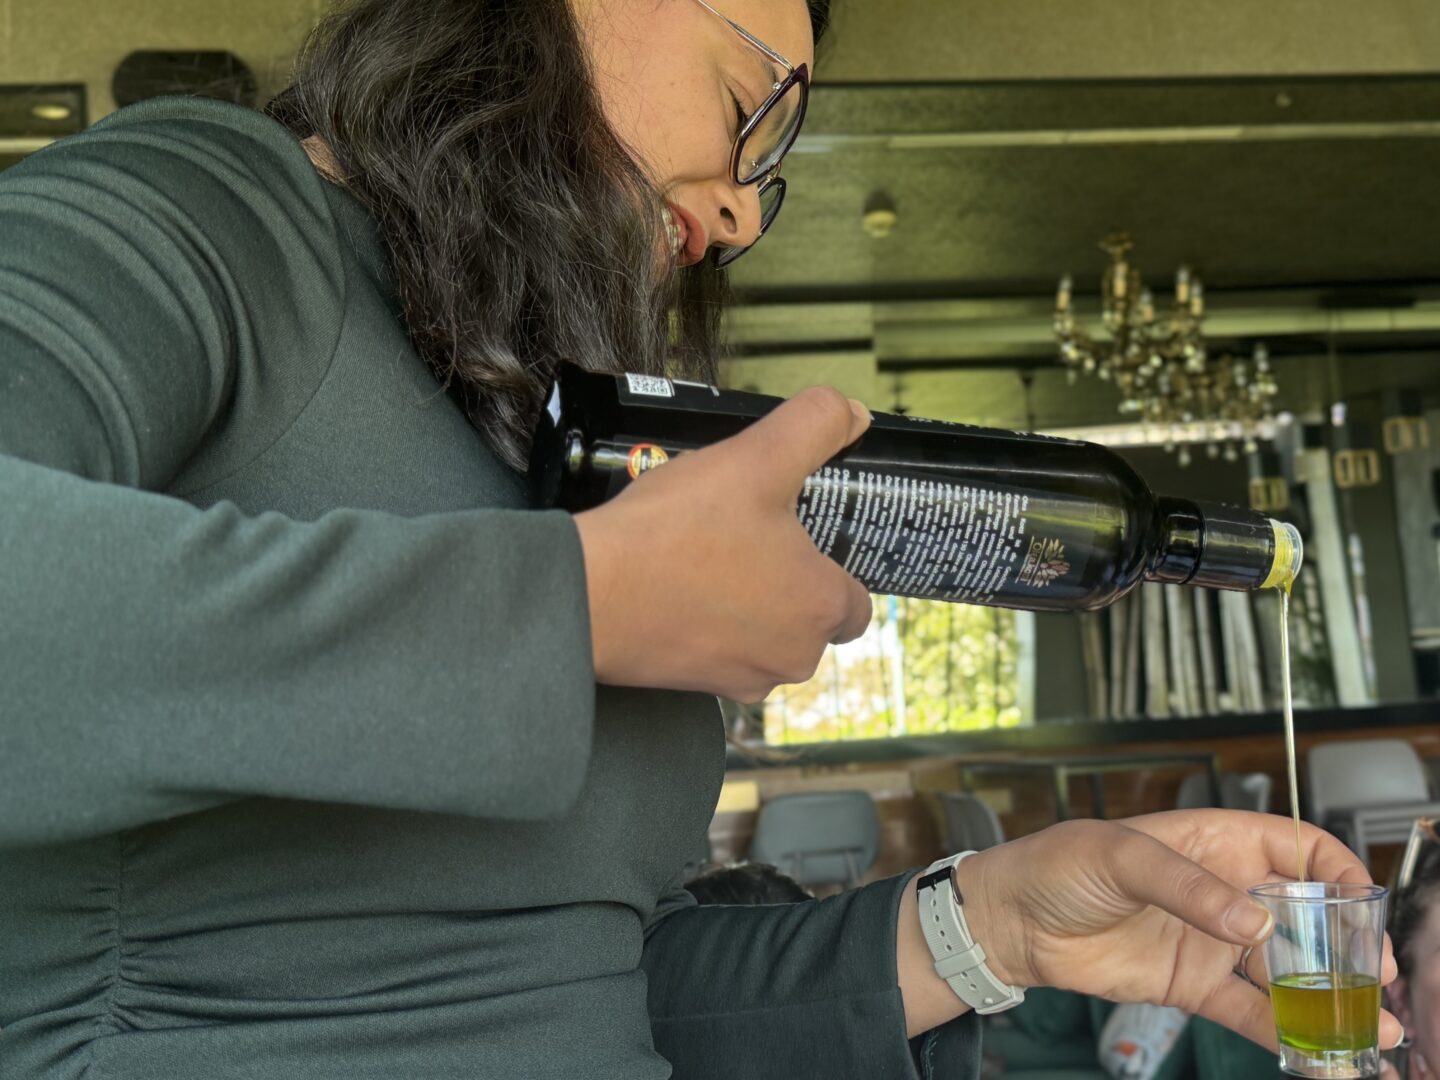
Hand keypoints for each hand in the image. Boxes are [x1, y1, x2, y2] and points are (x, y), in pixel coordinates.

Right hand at [573, 386, 872, 701]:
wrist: (590, 595)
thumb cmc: (676, 532)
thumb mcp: (756, 457)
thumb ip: (815, 425)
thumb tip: (853, 412)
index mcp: (821, 610)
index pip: (856, 601)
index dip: (834, 564)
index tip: (802, 538)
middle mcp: (792, 659)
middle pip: (809, 619)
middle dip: (787, 581)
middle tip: (749, 535)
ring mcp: (741, 681)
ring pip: (763, 636)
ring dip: (747, 603)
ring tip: (710, 554)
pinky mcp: (695, 689)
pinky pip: (717, 651)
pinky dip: (706, 624)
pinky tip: (679, 586)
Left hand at [956, 811, 1401, 1051]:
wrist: (1013, 922)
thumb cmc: (1059, 865)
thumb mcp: (1120, 856)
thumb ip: (1186, 885)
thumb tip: (1253, 920)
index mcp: (1215, 841)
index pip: (1297, 848)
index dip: (1337, 870)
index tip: (1364, 903)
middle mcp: (1225, 891)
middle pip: (1308, 915)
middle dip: (1349, 945)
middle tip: (1379, 979)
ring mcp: (1214, 942)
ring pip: (1288, 970)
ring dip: (1330, 998)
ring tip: (1371, 1030)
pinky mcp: (1196, 986)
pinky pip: (1252, 1012)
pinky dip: (1286, 1035)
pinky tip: (1319, 1057)